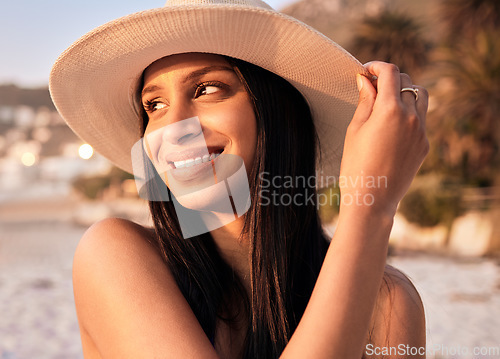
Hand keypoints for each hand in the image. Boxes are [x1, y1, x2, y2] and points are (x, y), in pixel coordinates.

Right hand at [339, 61, 428, 215]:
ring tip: (385, 101)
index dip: (376, 66)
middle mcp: (411, 117)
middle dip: (388, 79)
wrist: (372, 200)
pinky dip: (408, 112)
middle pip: (406, 82)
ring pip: (420, 96)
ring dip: (404, 92)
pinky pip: (421, 118)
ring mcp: (421, 131)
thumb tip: (365, 80)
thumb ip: (364, 101)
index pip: (390, 73)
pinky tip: (391, 124)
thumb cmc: (355, 166)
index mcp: (390, 110)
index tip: (365, 70)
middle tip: (370, 86)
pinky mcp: (424, 144)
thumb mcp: (355, 129)